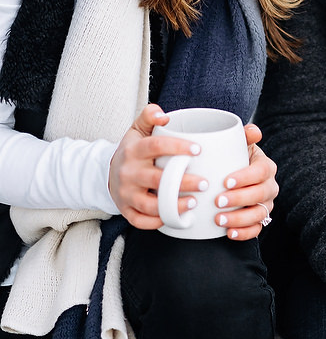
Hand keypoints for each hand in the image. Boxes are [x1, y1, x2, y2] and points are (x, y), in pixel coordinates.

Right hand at [109, 104, 206, 229]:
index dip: (178, 147)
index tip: (198, 150)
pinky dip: (158, 222)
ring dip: (173, 206)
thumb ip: (150, 116)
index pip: (156, 146)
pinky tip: (176, 217)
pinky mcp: (125, 210)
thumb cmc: (133, 150)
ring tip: (193, 202)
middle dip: (183, 182)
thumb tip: (165, 116)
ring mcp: (126, 193)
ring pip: (149, 205)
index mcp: (134, 150)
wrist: (107, 172)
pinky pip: (140, 221)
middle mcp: (128, 172)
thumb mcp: (137, 129)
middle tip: (205, 183)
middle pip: (157, 179)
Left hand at [213, 123, 278, 240]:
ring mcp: (265, 205)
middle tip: (218, 201)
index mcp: (266, 167)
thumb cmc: (234, 158)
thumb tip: (254, 132)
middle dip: (239, 199)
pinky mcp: (259, 220)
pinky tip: (229, 234)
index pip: (260, 172)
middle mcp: (269, 187)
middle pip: (260, 195)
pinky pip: (256, 230)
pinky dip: (244, 233)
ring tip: (219, 219)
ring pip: (258, 215)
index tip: (225, 181)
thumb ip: (244, 135)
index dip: (245, 178)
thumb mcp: (238, 145)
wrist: (233, 177)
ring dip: (239, 219)